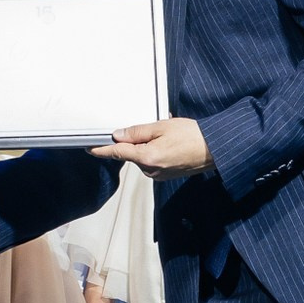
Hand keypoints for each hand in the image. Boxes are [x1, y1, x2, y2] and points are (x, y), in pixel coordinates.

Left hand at [90, 117, 213, 175]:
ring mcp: (158, 175)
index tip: (90, 148)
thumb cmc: (193, 136)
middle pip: (131, 153)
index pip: (117, 153)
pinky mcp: (165, 175)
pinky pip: (152, 161)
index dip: (101, 149)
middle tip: (155, 129)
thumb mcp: (161, 127)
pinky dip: (156, 151)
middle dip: (137, 140)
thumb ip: (137, 132)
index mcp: (147, 157)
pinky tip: (171, 143)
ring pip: (142, 157)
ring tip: (169, 135)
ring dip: (148, 145)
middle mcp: (150, 170)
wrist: (214, 149)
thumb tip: (118, 135)